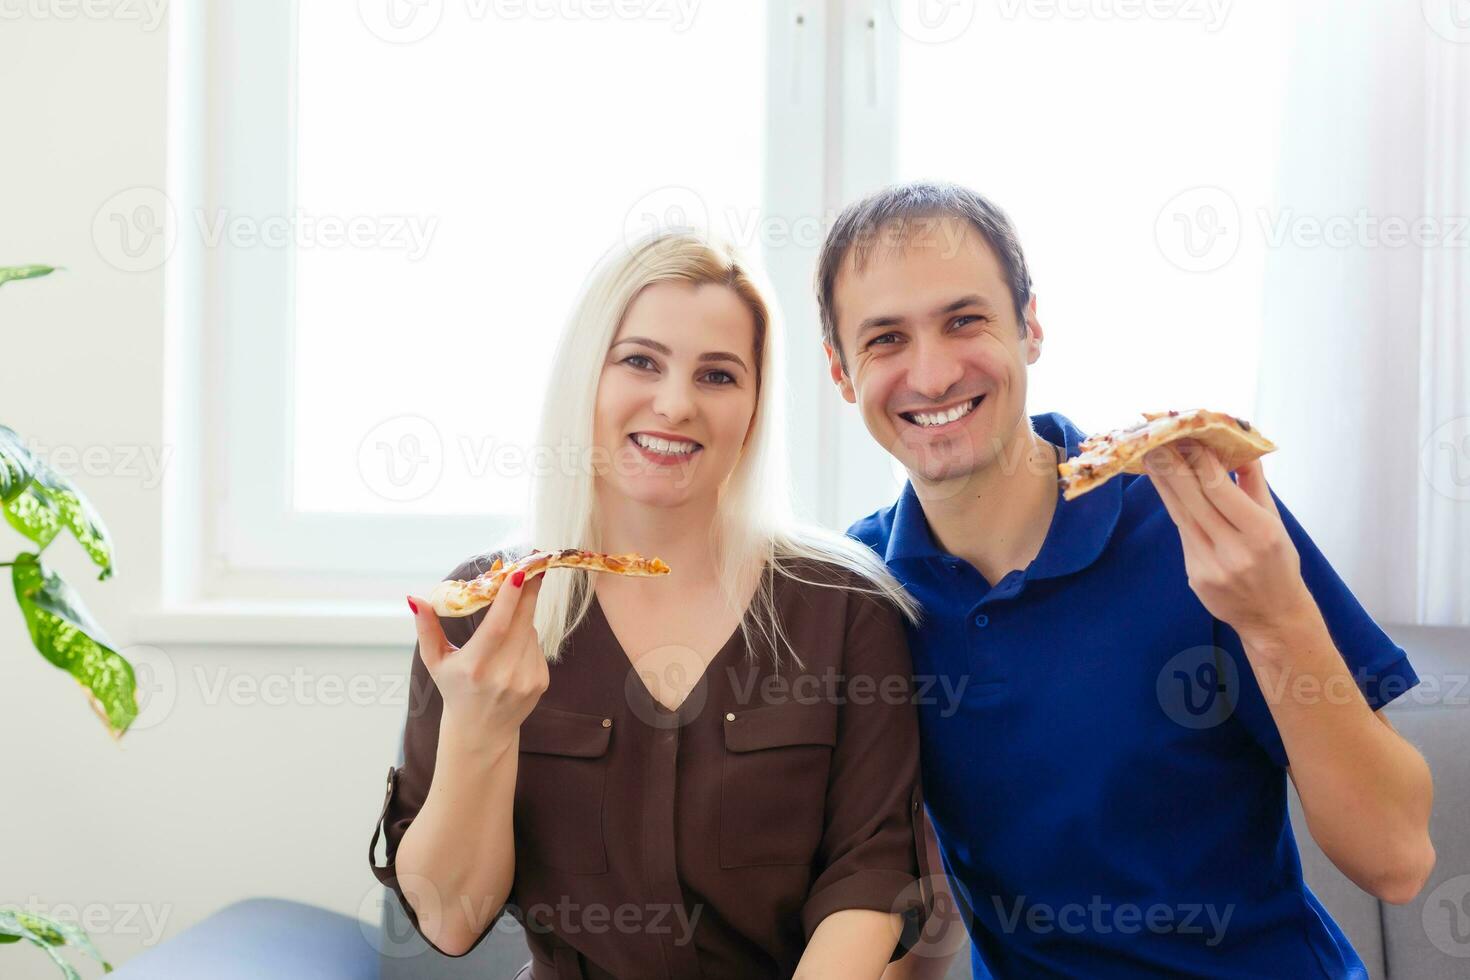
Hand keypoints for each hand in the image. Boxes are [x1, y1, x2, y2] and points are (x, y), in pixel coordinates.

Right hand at [407, 570, 548, 751]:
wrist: (481, 731)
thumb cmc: (455, 689)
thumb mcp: (435, 661)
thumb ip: (426, 629)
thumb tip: (415, 598)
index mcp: (475, 667)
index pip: (497, 626)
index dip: (509, 598)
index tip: (518, 573)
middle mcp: (503, 674)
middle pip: (522, 621)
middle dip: (527, 592)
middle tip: (530, 567)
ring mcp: (524, 679)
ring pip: (530, 631)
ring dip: (522, 617)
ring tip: (506, 620)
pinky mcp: (540, 682)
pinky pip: (536, 646)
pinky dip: (526, 637)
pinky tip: (512, 647)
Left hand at [1144, 441, 1313, 638]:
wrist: (1273, 617)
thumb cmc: (1279, 564)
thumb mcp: (1276, 523)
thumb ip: (1254, 486)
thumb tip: (1239, 447)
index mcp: (1262, 533)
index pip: (1221, 490)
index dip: (1200, 462)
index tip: (1186, 437)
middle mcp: (1235, 551)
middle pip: (1194, 500)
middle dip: (1173, 467)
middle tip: (1156, 439)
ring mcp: (1211, 566)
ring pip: (1181, 515)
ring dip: (1164, 483)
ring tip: (1151, 457)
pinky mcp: (1195, 576)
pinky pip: (1183, 534)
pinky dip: (1175, 507)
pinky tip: (1165, 487)